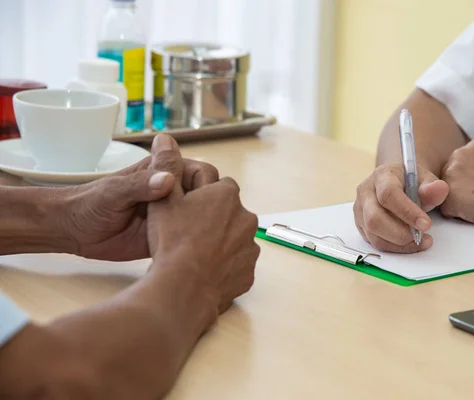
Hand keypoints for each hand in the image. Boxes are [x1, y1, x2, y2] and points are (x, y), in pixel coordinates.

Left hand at [63, 134, 218, 260]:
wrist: (74, 232)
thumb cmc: (90, 203)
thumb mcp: (114, 192)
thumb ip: (139, 185)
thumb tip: (167, 180)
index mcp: (164, 173)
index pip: (200, 172)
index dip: (207, 185)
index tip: (202, 201)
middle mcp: (174, 193)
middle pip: (208, 196)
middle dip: (211, 209)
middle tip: (201, 226)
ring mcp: (173, 216)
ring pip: (203, 219)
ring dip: (207, 229)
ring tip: (202, 244)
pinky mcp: (169, 238)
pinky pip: (190, 240)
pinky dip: (196, 247)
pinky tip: (196, 256)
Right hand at [147, 135, 258, 313]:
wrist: (183, 287)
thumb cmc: (172, 241)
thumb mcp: (163, 198)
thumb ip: (166, 166)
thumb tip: (165, 138)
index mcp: (227, 195)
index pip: (217, 187)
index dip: (199, 197)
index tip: (185, 210)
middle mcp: (246, 218)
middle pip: (228, 213)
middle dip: (213, 220)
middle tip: (187, 233)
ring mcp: (250, 247)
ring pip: (234, 239)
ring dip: (220, 243)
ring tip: (194, 255)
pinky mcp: (249, 272)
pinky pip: (237, 264)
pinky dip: (225, 267)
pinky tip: (204, 272)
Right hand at [354, 162, 448, 252]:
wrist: (398, 181)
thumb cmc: (411, 181)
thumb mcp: (425, 179)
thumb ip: (431, 187)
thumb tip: (440, 189)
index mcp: (381, 176)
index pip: (388, 194)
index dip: (407, 212)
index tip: (426, 224)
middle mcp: (366, 192)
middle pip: (374, 218)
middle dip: (400, 234)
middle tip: (423, 236)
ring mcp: (360, 210)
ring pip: (373, 234)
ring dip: (399, 244)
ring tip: (421, 241)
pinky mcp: (361, 224)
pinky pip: (374, 242)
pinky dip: (394, 247)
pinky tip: (410, 243)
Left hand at [440, 140, 473, 230]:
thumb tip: (463, 180)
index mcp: (472, 146)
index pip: (457, 169)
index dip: (471, 183)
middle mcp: (458, 155)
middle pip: (446, 181)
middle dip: (461, 192)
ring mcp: (453, 174)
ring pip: (444, 196)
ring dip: (459, 204)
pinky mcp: (451, 195)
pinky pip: (446, 212)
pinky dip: (460, 216)